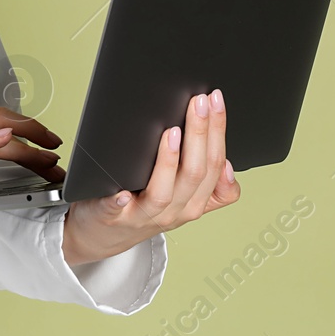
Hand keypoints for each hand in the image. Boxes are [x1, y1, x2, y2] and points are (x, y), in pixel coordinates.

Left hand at [61, 89, 239, 265]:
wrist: (106, 235)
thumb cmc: (146, 206)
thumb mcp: (186, 199)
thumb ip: (211, 185)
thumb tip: (228, 164)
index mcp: (195, 202)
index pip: (216, 165)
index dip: (218, 132)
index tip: (215, 100)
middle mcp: (175, 211)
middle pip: (195, 173)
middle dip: (200, 133)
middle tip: (198, 101)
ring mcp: (144, 215)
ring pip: (164, 192)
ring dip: (169, 161)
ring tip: (171, 132)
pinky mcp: (113, 218)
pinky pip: (117, 210)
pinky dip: (120, 201)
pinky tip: (122, 191)